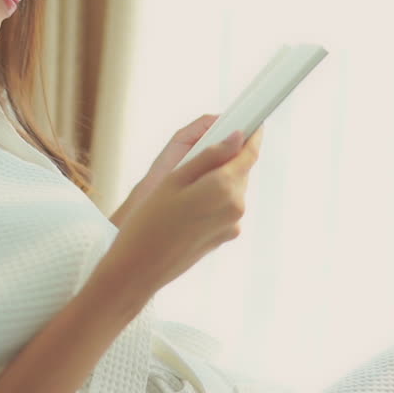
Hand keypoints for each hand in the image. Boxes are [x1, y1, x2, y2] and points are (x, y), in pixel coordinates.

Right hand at [103, 125, 265, 296]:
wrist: (140, 269)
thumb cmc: (150, 222)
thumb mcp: (175, 179)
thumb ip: (210, 156)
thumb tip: (237, 138)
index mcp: (225, 188)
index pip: (249, 154)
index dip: (252, 136)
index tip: (253, 123)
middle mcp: (236, 207)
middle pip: (240, 171)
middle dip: (226, 160)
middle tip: (198, 157)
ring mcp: (233, 225)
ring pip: (232, 189)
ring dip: (217, 181)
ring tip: (184, 187)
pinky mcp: (226, 236)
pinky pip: (225, 207)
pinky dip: (212, 200)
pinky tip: (186, 207)